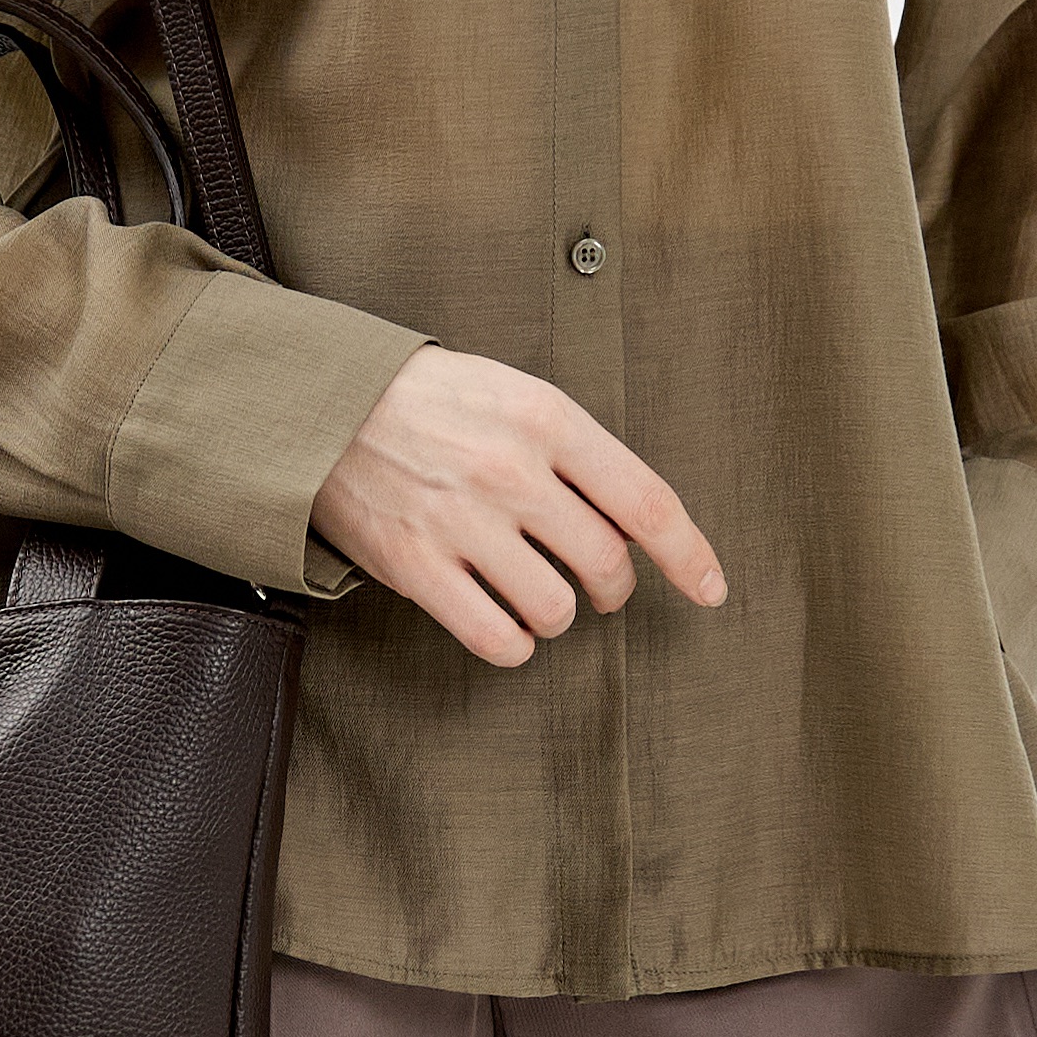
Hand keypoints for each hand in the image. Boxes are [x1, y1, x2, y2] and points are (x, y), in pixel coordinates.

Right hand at [309, 347, 726, 666]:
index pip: (647, 501)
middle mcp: (512, 471)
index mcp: (548, 419)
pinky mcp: (416, 565)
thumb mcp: (515, 392)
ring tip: (540, 598)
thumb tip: (634, 522)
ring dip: (559, 616)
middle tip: (599, 588)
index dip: (689, 555)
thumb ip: (575, 450)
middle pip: (607, 565)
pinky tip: (505, 626)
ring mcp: (463, 521)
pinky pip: (495, 637)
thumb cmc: (430, 398)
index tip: (711, 589)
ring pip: (556, 609)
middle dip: (613, 589)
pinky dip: (513, 645)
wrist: (325, 404)